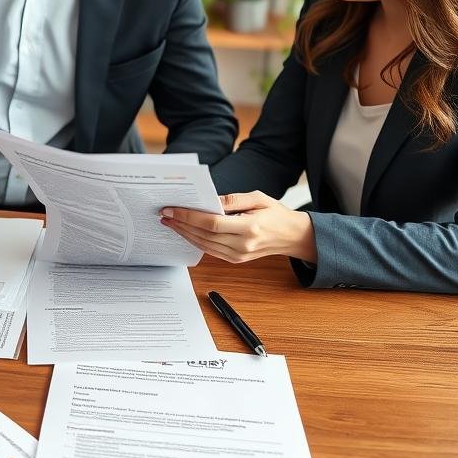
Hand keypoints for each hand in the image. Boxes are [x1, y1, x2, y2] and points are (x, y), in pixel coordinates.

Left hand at [160, 191, 316, 263]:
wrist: (292, 236)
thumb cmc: (276, 214)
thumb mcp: (259, 198)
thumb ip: (233, 199)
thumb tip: (210, 200)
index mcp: (250, 228)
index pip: (212, 223)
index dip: (189, 217)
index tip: (172, 210)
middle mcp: (243, 245)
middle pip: (204, 235)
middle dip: (181, 225)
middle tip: (164, 214)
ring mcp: (239, 255)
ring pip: (204, 245)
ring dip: (184, 234)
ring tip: (170, 222)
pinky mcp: (236, 260)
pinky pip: (210, 251)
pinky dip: (195, 241)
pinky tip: (185, 232)